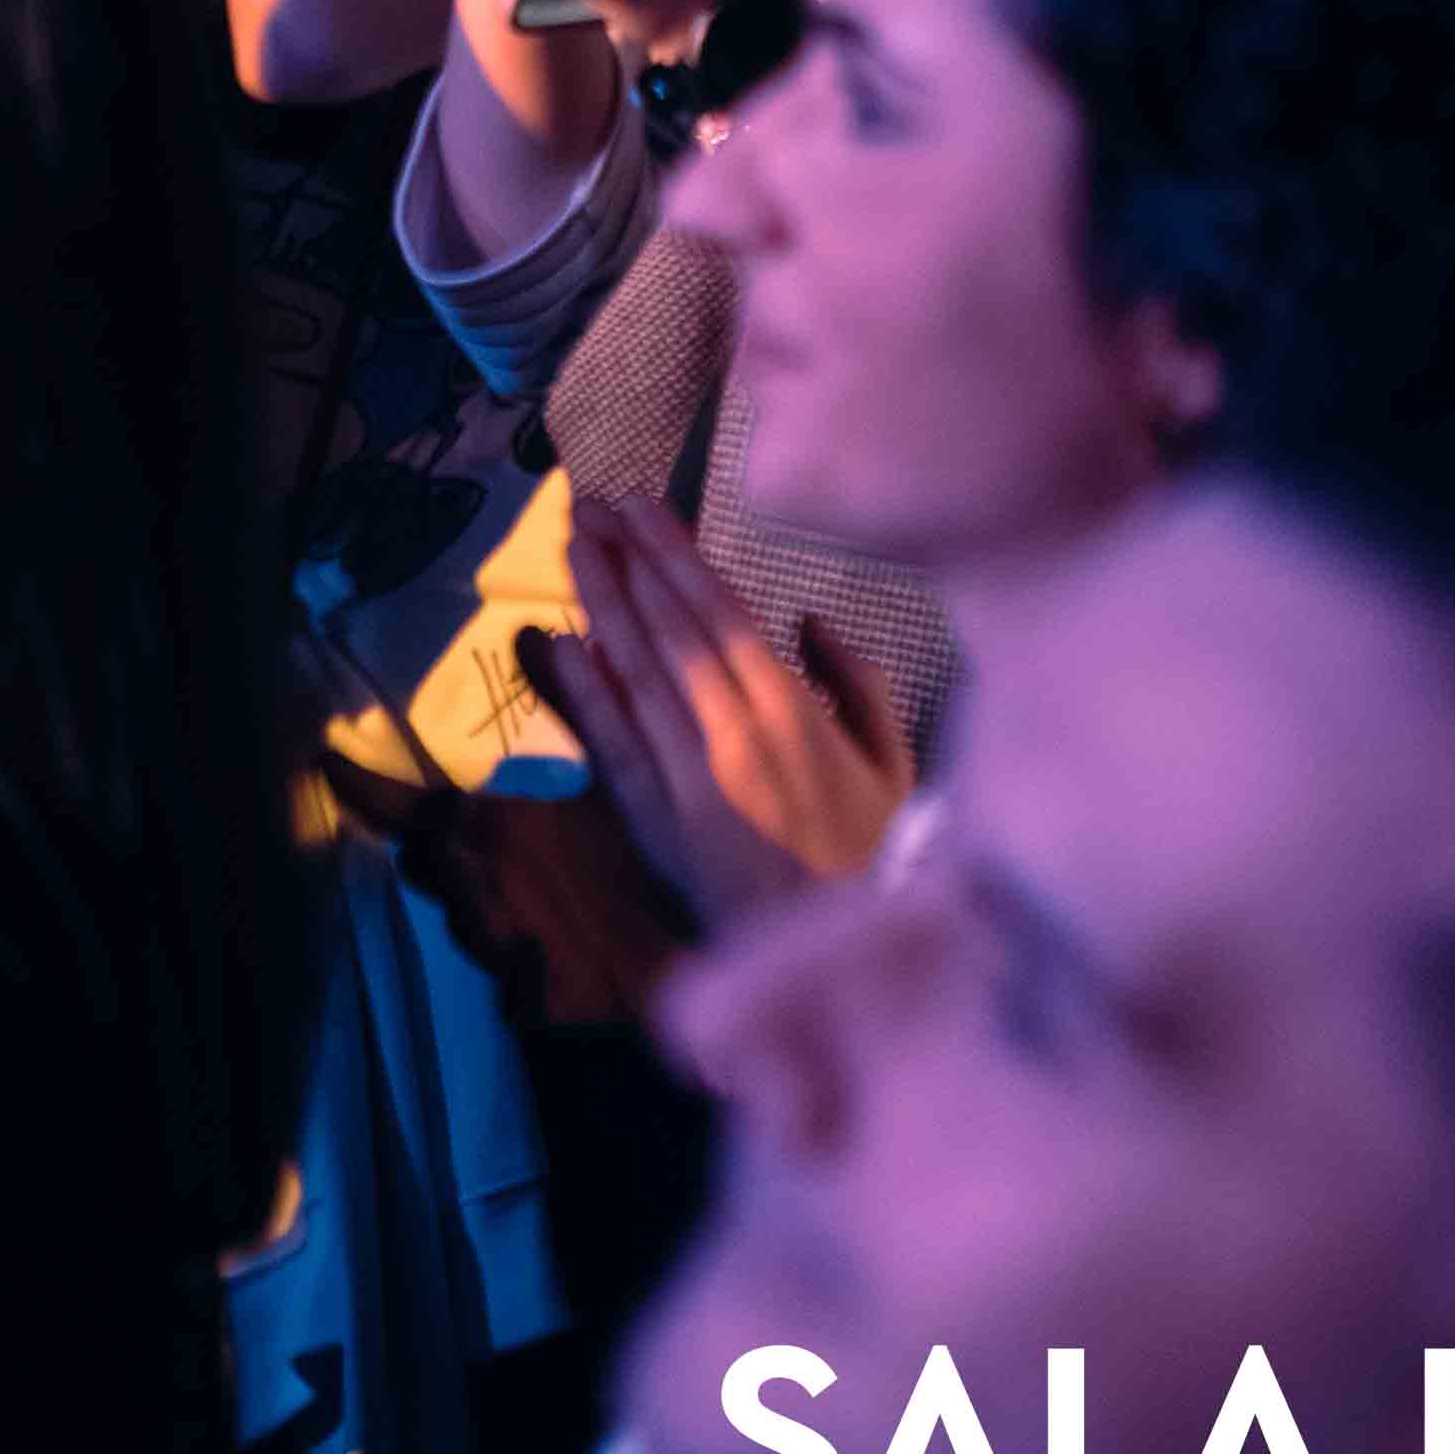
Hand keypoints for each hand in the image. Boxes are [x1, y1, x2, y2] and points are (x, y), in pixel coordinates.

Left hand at [539, 502, 915, 927]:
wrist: (833, 951)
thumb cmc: (873, 851)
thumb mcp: (892, 757)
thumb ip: (857, 681)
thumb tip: (807, 619)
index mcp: (793, 707)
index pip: (720, 608)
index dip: (675, 551)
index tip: (641, 502)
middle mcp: (731, 729)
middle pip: (669, 626)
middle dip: (628, 559)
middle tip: (591, 501)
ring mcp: (685, 775)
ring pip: (635, 671)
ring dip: (601, 604)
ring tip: (572, 546)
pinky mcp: (653, 821)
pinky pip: (613, 743)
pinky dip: (586, 690)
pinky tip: (563, 643)